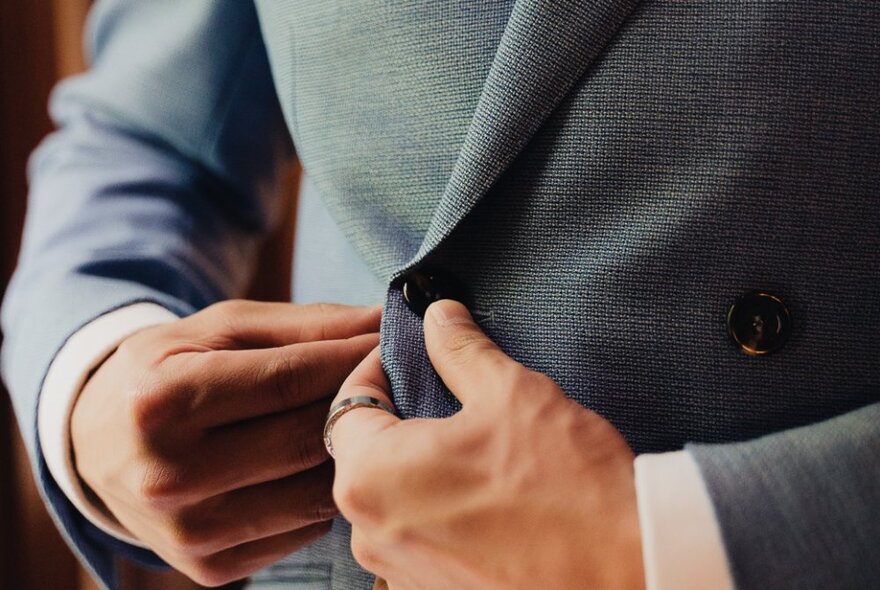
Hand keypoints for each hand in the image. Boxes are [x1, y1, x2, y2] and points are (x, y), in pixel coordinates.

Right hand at [71, 300, 379, 585]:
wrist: (98, 446)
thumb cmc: (168, 372)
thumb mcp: (218, 329)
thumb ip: (304, 323)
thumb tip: (381, 321)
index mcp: (162, 401)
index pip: (288, 379)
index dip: (353, 357)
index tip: (392, 339)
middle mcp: (169, 475)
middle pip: (305, 439)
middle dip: (360, 403)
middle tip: (389, 379)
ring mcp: (189, 531)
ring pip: (315, 493)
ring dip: (353, 454)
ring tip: (364, 421)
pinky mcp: (209, 568)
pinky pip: (303, 530)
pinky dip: (324, 494)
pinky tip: (323, 465)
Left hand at [330, 300, 643, 589]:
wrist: (629, 573)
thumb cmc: (567, 487)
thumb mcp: (510, 393)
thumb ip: (460, 349)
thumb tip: (438, 316)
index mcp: (371, 476)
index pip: (350, 403)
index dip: (379, 369)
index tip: (410, 356)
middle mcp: (371, 534)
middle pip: (367, 454)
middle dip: (402, 419)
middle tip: (448, 396)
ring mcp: (400, 573)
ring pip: (394, 499)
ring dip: (423, 467)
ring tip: (478, 449)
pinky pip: (421, 538)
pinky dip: (442, 512)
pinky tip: (491, 498)